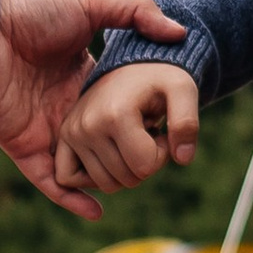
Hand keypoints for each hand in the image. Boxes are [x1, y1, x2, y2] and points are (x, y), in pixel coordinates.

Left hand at [0, 0, 183, 218]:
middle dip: (125, 158)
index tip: (166, 132)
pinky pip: (49, 180)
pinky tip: (95, 211)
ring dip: (101, 182)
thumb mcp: (91, 1)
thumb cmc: (32, 11)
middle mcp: (66, 107)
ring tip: (131, 189)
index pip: (118, 108)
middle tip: (153, 168)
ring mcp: (45, 129)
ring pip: (78, 167)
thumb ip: (135, 11)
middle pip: (102, 142)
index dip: (141, 121)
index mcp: (83, 78)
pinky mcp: (23, 146)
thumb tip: (178, 33)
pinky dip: (69, 198)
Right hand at [53, 60, 201, 206]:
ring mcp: (72, 132)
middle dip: (145, 162)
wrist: (131, 67)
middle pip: (128, 179)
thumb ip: (187, 123)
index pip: (146, 166)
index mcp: (116, 115)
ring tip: (129, 138)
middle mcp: (88, 126)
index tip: (160, 131)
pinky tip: (110, 157)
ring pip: (105, 185)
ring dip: (124, 169)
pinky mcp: (65, 137)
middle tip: (145, 133)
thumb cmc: (160, 80)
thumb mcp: (183, 90)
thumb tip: (182, 159)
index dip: (162, 154)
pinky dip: (93, 179)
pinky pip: (68, 178)